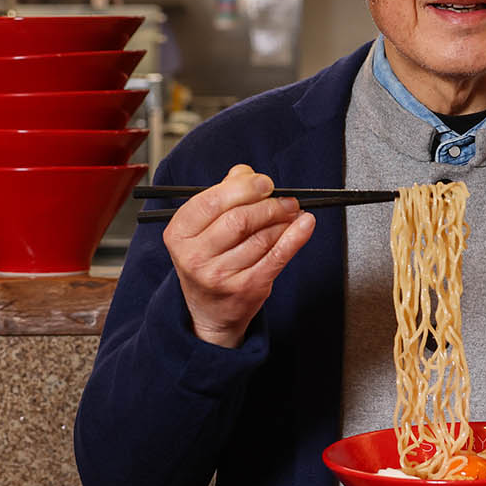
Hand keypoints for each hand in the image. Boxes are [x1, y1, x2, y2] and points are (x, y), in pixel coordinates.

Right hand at [163, 164, 314, 347]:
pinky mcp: (246, 288)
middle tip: (285, 199)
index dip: (243, 187)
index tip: (264, 182)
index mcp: (179, 234)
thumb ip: (222, 196)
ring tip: (292, 213)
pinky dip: (295, 237)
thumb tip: (246, 173)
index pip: (212, 201)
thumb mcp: (201, 229)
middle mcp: (194, 257)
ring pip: (261, 237)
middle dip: (268, 204)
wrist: (210, 312)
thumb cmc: (208, 262)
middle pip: (239, 219)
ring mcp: (219, 276)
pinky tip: (305, 225)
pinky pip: (276, 257)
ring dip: (283, 221)